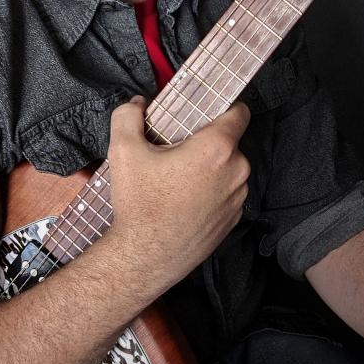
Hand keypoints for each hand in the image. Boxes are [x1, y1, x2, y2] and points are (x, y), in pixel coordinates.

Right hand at [103, 96, 250, 295]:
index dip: (223, 107)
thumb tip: (136, 104)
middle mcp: (236, 171)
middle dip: (206, 142)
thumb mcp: (123, 151)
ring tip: (177, 178)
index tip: (205, 112)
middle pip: (228, 142)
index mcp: (216, 149)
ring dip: (209, 168)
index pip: (239, 112)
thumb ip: (128, 116)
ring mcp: (237, 198)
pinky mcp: (233, 220)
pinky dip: (211, 191)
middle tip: (176, 150)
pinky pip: (226, 193)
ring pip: (228, 169)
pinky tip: (184, 199)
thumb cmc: (140, 205)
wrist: (144, 258)